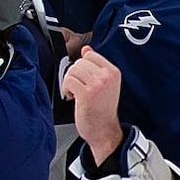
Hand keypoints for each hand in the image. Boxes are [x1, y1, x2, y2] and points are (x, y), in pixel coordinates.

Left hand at [61, 45, 125, 163]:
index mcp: (113, 72)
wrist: (104, 130)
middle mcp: (107, 76)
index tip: (84, 78)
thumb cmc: (101, 108)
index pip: (89, 55)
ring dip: (69, 82)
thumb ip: (95, 65)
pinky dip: (66, 89)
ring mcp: (98, 84)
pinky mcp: (87, 93)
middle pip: (78, 62)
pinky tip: (73, 97)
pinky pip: (68, 81)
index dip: (82, 66)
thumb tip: (86, 49)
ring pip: (71, 71)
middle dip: (74, 75)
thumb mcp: (103, 84)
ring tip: (77, 93)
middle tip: (79, 88)